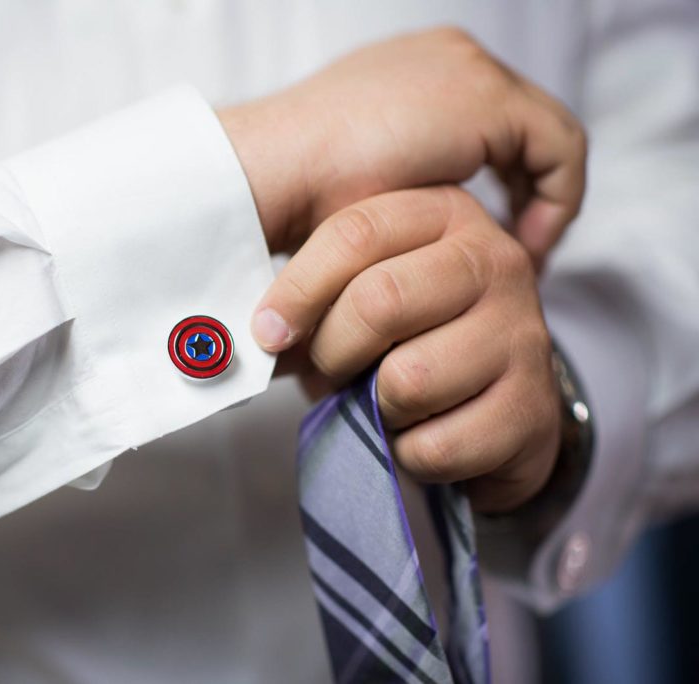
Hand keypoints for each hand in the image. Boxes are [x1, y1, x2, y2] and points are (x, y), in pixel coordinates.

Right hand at [219, 27, 585, 267]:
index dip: (499, 180)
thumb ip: (400, 190)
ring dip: (541, 199)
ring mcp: (470, 70)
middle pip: (519, 123)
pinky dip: (555, 201)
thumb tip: (426, 234)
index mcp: (411, 72)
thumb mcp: (361, 189)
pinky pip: (559, 150)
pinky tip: (524, 247)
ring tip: (523, 255)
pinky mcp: (488, 99)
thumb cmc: (296, 196)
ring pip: (544, 135)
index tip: (490, 236)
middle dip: (524, 188)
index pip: (484, 120)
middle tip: (517, 247)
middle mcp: (447, 57)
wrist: (272, 172)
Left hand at [257, 187, 560, 511]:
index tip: (268, 333)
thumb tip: (235, 333)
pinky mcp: (535, 406)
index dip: (297, 291)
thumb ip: (308, 299)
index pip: (355, 233)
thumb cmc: (409, 342)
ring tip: (384, 404)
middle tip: (331, 372)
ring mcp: (523, 332)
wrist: (498, 407)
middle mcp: (494, 260)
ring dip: (374, 410)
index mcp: (443, 214)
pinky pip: (437, 444)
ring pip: (408, 380)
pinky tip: (419, 438)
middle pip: (380, 301)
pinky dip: (408, 455)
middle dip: (334, 353)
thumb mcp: (362, 296)